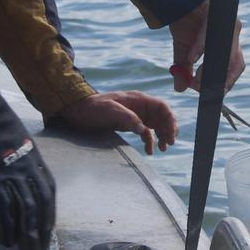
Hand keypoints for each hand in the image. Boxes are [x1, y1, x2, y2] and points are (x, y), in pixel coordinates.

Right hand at [0, 36, 55, 249]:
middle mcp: (26, 164)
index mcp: (32, 154)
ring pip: (25, 209)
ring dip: (27, 234)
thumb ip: (14, 150)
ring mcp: (9, 171)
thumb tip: (8, 162)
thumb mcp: (11, 132)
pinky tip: (4, 240)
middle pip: (41, 203)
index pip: (48, 189)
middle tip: (38, 249)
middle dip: (42, 229)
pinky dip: (5, 226)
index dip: (48, 211)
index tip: (46, 228)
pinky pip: (1, 207)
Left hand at [57, 91, 177, 154]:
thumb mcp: (110, 111)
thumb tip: (144, 130)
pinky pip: (146, 132)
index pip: (161, 106)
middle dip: (168, 129)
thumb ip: (128, 118)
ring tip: (163, 148)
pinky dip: (150, 141)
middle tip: (169, 143)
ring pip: (156, 125)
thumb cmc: (93, 109)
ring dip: (162, 136)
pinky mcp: (129, 124)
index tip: (171, 133)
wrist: (77, 112)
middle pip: (162, 116)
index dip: (170, 119)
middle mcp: (139, 106)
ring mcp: (135, 115)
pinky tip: (149, 150)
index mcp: (138, 99)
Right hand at [167, 0, 244, 92]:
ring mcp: (226, 24)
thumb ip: (184, 70)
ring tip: (197, 79)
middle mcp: (232, 36)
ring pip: (227, 51)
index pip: (234, 69)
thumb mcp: (183, 51)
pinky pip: (210, 35)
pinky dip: (201, 48)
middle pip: (237, 63)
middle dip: (223, 79)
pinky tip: (191, 58)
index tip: (212, 95)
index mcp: (227, 46)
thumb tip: (180, 89)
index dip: (225, 83)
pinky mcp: (216, 14)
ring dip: (211, 68)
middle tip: (204, 89)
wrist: (178, 0)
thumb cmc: (186, 24)